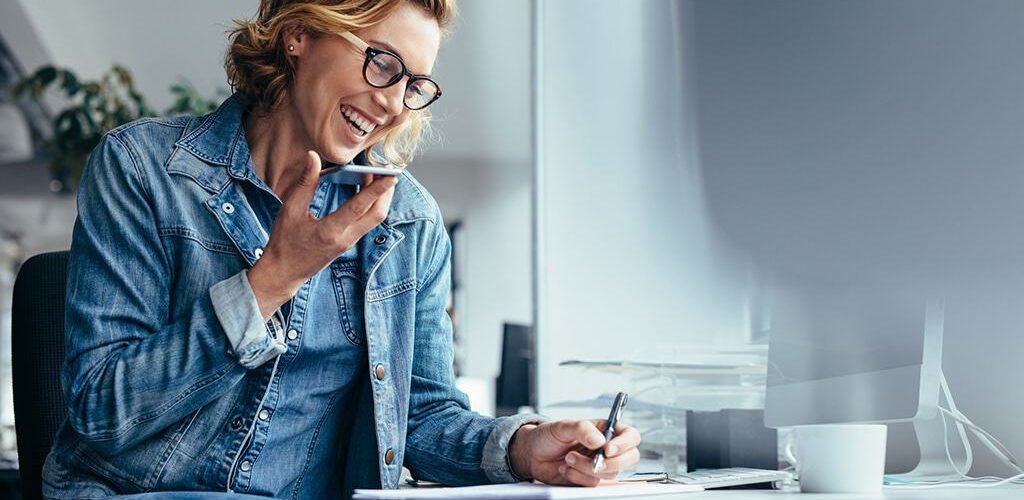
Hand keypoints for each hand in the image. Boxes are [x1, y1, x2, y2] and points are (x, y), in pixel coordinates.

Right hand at [248, 150, 396, 318]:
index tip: (391, 176)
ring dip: (380, 197)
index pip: (359, 207)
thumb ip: (305, 183)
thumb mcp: (290, 210)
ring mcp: (349, 242)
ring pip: (375, 219)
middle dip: (386, 192)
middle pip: (377, 214)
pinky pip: (367, 221)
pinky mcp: (349, 242)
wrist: (284, 272)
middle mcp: (345, 239)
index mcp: (330, 231)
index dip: (377, 190)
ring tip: (378, 175)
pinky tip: (365, 189)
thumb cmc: (284, 241)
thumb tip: (313, 157)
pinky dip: (371, 204)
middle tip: (389, 170)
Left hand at [508, 420, 640, 485]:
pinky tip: (565, 469)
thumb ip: (582, 428)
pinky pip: (593, 483)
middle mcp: (606, 448)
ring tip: (568, 458)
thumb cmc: (548, 435)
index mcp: (605, 430)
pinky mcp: (589, 478)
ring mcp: (599, 465)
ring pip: (610, 474)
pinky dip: (577, 477)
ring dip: (586, 468)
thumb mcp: (562, 426)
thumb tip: (599, 441)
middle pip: (629, 458)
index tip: (607, 450)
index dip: (625, 444)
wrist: (533, 454)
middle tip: (593, 462)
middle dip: (610, 463)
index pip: (630, 436)